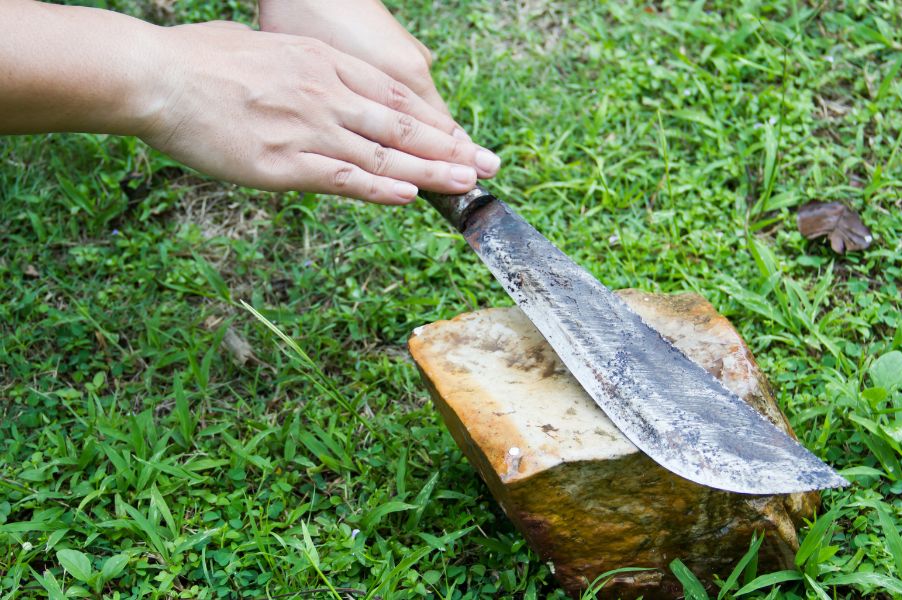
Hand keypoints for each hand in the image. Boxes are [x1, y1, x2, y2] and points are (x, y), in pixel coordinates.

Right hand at [141, 21, 500, 203]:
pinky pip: (346, 178)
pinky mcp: (287, 164)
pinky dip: (381, 189)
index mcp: (322, 62)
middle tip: (484, 164)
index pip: (393, 94)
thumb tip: (312, 80)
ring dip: (429, 171)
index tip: (459, 135)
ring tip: (465, 184)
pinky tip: (410, 197)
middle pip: (401, 123)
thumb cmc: (200, 59)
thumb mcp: (265, 49)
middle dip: (447, 147)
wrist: (157, 77)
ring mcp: (310, 129)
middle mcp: (326, 93)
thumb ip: (300, 70)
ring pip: (383, 153)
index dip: (431, 119)